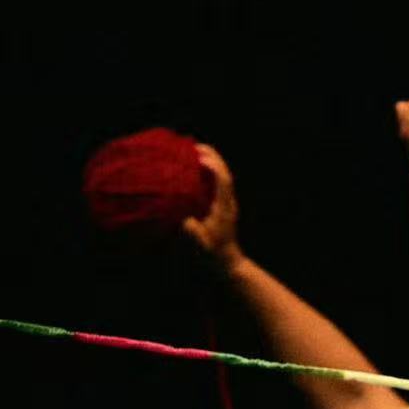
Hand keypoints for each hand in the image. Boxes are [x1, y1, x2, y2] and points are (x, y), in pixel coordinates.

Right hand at [182, 143, 242, 273]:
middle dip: (213, 158)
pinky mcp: (224, 206)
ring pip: (224, 177)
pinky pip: (220, 183)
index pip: (222, 182)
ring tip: (197, 151)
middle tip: (196, 146)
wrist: (228, 262)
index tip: (199, 157)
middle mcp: (228, 203)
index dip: (213, 167)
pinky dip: (211, 172)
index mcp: (223, 208)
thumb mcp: (199, 242)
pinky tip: (200, 168)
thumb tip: (180, 214)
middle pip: (225, 174)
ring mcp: (228, 203)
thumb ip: (190, 229)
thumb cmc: (212, 254)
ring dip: (213, 162)